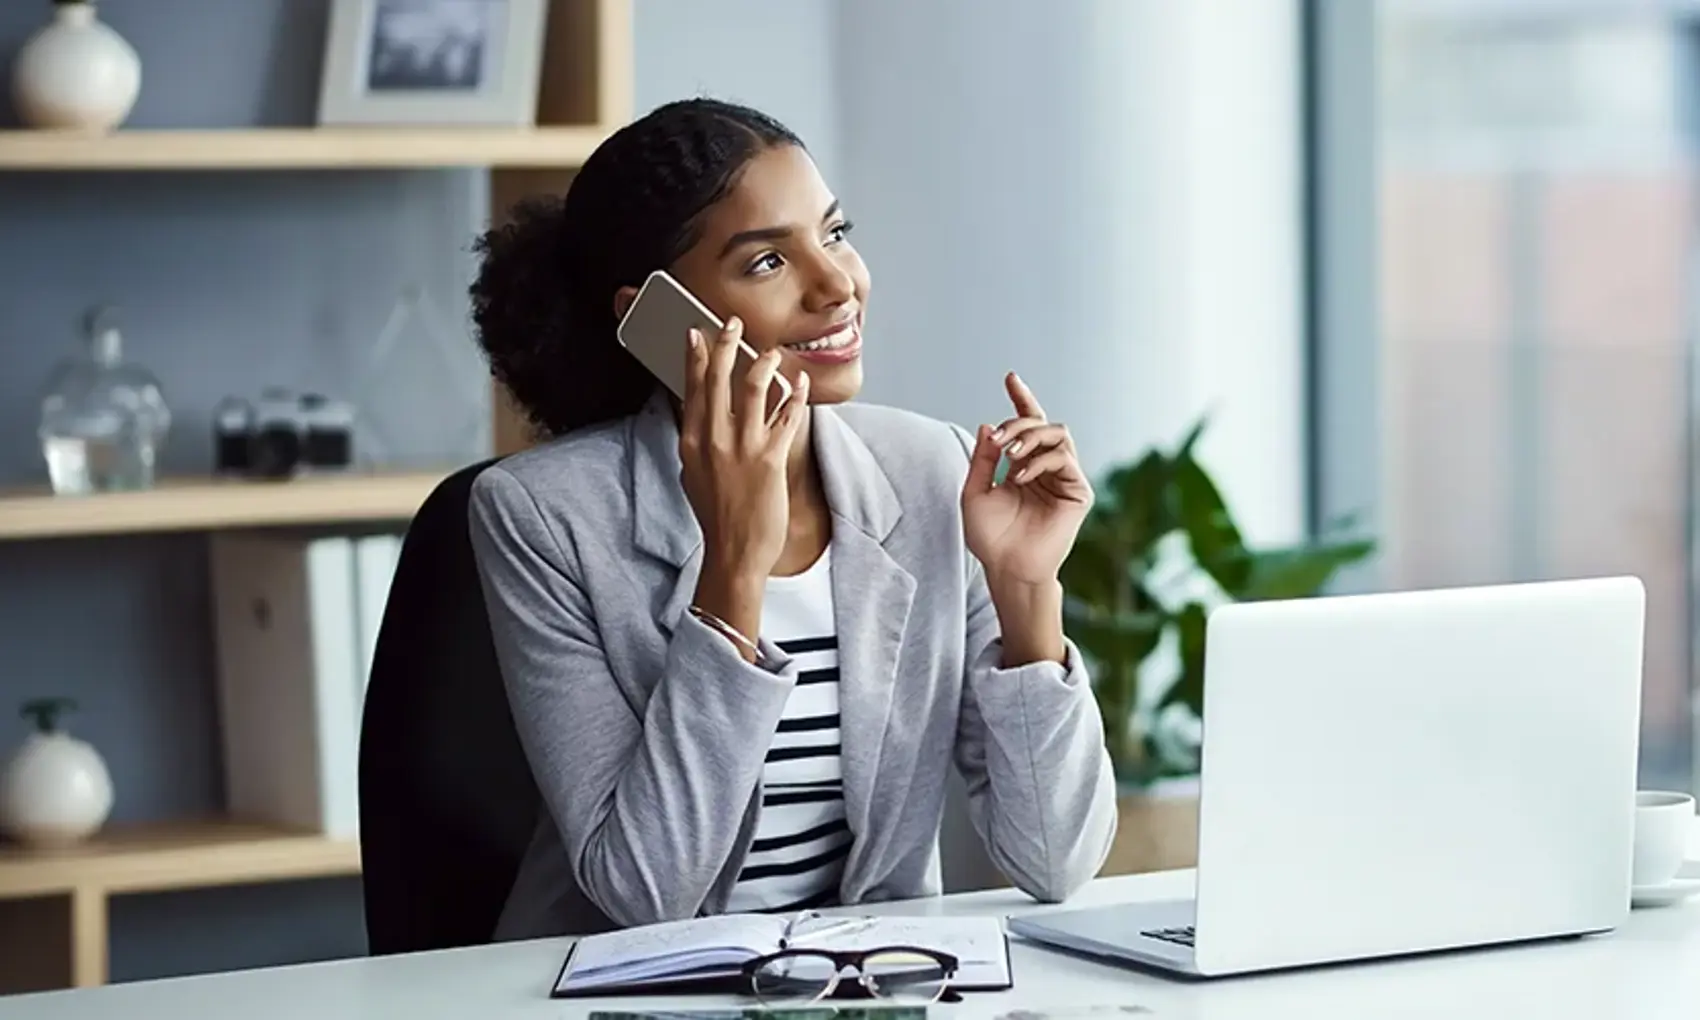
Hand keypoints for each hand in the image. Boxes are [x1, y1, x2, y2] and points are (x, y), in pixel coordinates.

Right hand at [678, 318, 810, 654]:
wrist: (734, 553)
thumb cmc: (716, 516)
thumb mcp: (693, 475)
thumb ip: (696, 442)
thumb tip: (698, 415)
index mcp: (692, 442)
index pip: (691, 388)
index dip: (695, 356)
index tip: (697, 333)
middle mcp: (714, 440)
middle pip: (719, 378)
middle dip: (726, 344)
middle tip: (733, 323)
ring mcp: (743, 448)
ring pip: (755, 388)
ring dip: (764, 362)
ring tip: (771, 351)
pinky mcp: (771, 459)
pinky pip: (787, 416)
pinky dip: (795, 395)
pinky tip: (801, 382)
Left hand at [961, 373, 1092, 587]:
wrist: (1006, 568)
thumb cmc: (990, 537)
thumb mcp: (975, 492)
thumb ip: (983, 459)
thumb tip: (988, 425)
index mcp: (1024, 466)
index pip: (1027, 425)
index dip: (1021, 399)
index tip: (1010, 378)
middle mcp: (1047, 468)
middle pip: (1042, 425)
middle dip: (1018, 423)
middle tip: (998, 439)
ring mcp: (1065, 479)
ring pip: (1058, 434)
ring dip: (1031, 436)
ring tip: (1009, 455)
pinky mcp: (1078, 492)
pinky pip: (1064, 459)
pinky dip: (1040, 461)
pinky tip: (1021, 477)